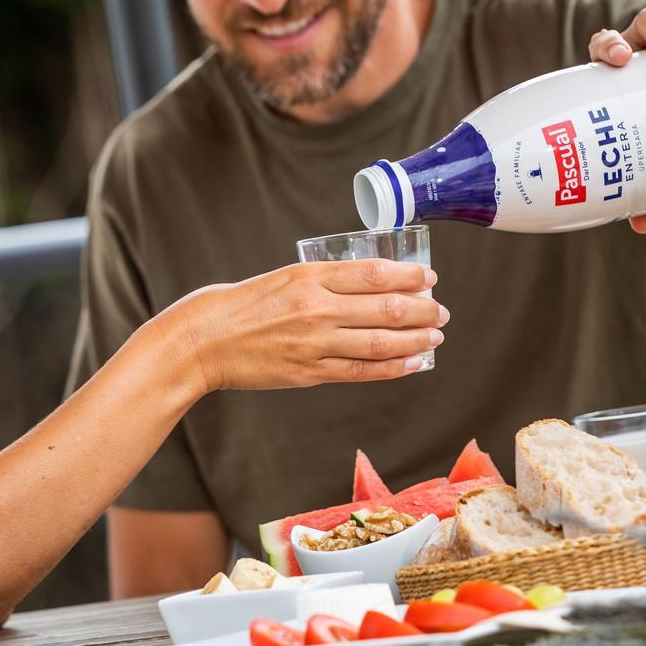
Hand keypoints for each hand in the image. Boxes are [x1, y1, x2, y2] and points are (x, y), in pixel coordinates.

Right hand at [142, 260, 447, 395]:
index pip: (374, 273)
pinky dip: (393, 368)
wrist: (203, 341)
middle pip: (386, 309)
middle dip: (423, 310)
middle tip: (441, 311)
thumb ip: (323, 281)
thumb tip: (372, 285)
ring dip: (416, 341)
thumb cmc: (241, 305)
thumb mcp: (284, 277)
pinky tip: (412, 364)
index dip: (409, 276)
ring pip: (380, 342)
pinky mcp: (309, 373)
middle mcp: (315, 308)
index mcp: (308, 276)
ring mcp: (314, 343)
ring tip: (435, 337)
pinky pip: (361, 371)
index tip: (429, 277)